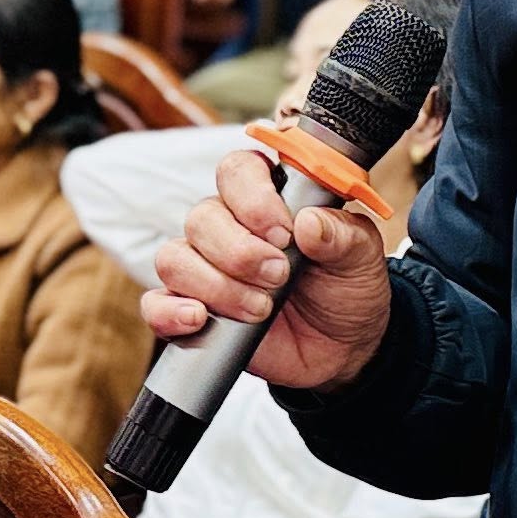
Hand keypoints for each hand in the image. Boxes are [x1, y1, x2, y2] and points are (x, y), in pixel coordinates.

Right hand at [142, 148, 391, 389]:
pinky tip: (200, 319)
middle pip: (202, 217)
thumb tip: (307, 223)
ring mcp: (205, 267)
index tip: (283, 232)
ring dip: (216, 285)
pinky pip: (155, 302)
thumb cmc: (348, 287)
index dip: (253, 197)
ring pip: (176, 257)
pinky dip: (170, 311)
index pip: (238, 170)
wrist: (343, 347)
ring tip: (260, 308)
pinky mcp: (189, 308)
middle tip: (279, 276)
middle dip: (240, 252)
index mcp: (270, 197)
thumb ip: (340, 234)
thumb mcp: (360, 255)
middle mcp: (230, 225)